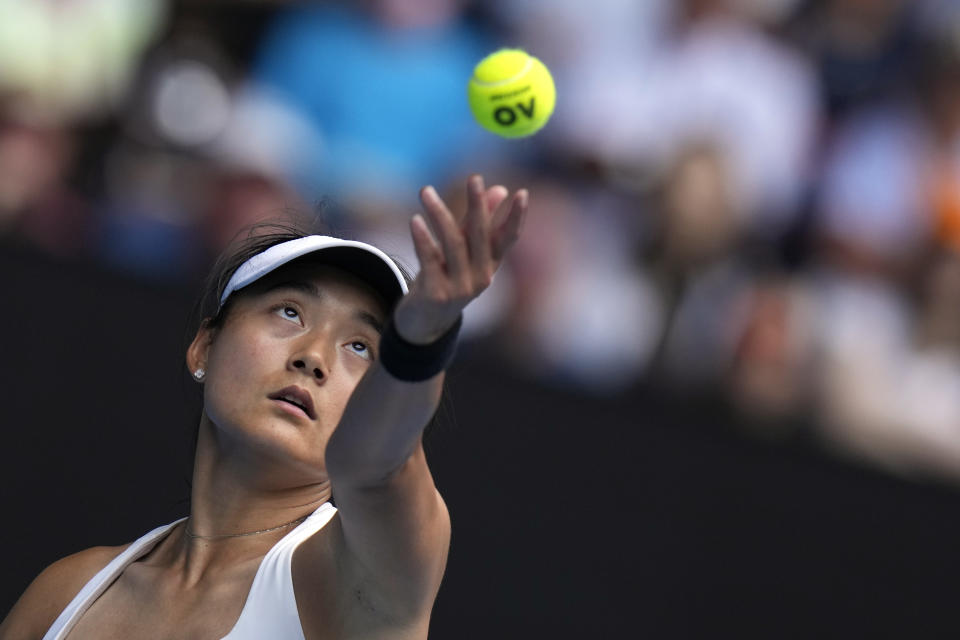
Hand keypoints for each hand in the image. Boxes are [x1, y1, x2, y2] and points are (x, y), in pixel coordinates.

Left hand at [392, 174, 527, 344]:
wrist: (424, 319)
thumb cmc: (446, 275)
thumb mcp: (463, 249)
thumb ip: (478, 221)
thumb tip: (500, 188)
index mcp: (491, 264)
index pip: (509, 238)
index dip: (516, 217)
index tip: (522, 193)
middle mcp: (481, 277)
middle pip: (481, 236)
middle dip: (478, 206)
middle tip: (474, 178)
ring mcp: (460, 288)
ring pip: (453, 244)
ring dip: (439, 214)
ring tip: (426, 191)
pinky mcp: (437, 294)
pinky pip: (430, 260)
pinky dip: (422, 239)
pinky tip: (415, 219)